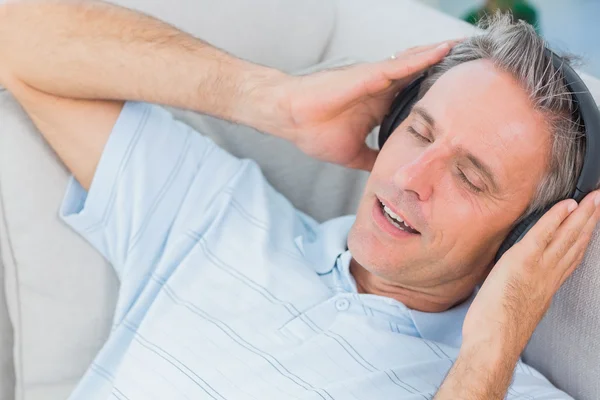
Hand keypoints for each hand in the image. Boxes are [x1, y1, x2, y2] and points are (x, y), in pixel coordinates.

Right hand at [272, 41, 455, 170]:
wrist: (292, 119)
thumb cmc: (315, 131)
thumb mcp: (354, 154)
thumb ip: (373, 158)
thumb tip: (388, 172)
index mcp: (380, 105)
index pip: (417, 98)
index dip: (440, 97)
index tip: (465, 102)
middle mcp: (382, 88)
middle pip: (422, 75)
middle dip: (448, 72)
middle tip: (480, 68)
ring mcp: (376, 79)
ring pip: (417, 63)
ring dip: (443, 56)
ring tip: (471, 50)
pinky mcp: (368, 75)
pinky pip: (400, 64)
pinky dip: (423, 57)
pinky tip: (444, 50)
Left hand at [462, 191, 599, 359]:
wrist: (492, 343)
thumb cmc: (496, 330)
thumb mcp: (515, 306)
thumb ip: (523, 291)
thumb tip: (519, 283)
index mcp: (547, 286)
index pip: (570, 256)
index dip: (583, 237)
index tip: (590, 223)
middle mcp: (549, 276)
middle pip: (575, 243)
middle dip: (590, 220)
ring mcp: (538, 269)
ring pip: (566, 236)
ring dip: (582, 214)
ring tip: (595, 197)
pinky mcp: (522, 262)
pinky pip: (543, 235)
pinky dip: (556, 218)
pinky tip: (567, 205)